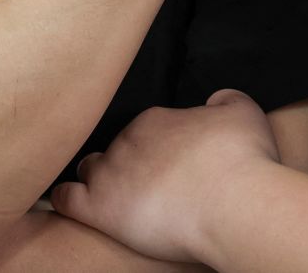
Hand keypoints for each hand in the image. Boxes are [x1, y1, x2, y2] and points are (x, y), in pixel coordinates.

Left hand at [51, 90, 281, 263]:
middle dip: (127, 163)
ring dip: (96, 179)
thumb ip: (225, 100)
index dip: (154, 148)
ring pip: (89, 169)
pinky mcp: (100, 209)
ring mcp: (110, 174)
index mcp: (155, 120)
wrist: (233, 203)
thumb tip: (216, 100)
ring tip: (110, 195)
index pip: (143, 130)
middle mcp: (127, 140)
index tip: (169, 164)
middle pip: (116, 149)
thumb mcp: (242, 112)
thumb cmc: (243, 161)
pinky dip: (64, 200)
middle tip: (148, 184)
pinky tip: (65, 203)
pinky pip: (67, 199)